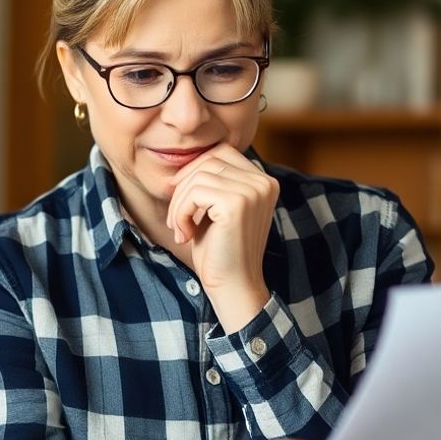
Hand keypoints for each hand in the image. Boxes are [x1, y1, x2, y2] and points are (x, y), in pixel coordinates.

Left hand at [165, 145, 278, 331]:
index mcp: (263, 180)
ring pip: (197, 177)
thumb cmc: (219, 251)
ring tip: (181, 229)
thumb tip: (181, 162)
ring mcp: (253, 191)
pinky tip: (185, 234)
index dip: (193, 170)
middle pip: (207, 161)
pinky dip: (181, 213)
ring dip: (179, 204)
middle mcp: (264, 182)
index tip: (179, 197)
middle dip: (182, 187)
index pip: (220, 152)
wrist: (232, 286)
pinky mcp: (237, 203)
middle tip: (176, 219)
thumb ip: (211, 182)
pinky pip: (194, 193)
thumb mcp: (215, 209)